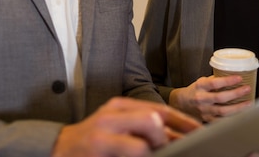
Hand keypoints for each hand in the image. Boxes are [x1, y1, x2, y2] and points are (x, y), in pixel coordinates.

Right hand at [51, 97, 200, 156]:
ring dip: (152, 153)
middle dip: (168, 139)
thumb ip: (142, 125)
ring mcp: (102, 137)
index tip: (200, 133)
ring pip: (141, 147)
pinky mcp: (97, 153)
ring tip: (151, 155)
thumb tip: (177, 135)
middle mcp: (110, 117)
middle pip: (153, 120)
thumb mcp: (116, 125)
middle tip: (171, 150)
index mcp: (119, 106)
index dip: (183, 122)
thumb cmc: (94, 139)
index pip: (159, 109)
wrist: (58, 149)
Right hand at [168, 75, 252, 122]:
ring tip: (249, 103)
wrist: (182, 103)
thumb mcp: (202, 81)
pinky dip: (233, 117)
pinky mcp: (208, 119)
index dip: (228, 81)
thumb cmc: (195, 90)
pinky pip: (222, 120)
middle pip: (220, 98)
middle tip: (247, 89)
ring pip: (223, 111)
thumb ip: (215, 80)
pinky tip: (242, 114)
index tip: (239, 78)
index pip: (214, 83)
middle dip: (236, 93)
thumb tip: (233, 76)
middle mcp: (201, 99)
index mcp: (200, 86)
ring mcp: (204, 111)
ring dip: (238, 107)